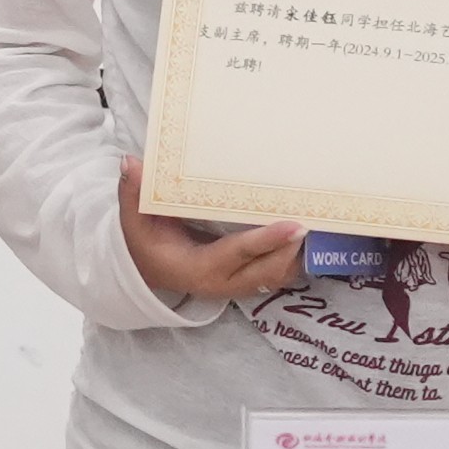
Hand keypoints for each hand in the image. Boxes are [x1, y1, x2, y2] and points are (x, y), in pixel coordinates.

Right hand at [121, 185, 311, 308]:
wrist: (147, 271)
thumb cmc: (145, 243)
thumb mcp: (134, 220)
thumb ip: (133, 193)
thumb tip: (129, 162)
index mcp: (197, 268)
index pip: (238, 253)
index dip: (267, 240)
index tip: (294, 226)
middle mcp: (222, 283)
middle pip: (268, 270)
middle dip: (292, 249)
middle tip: (314, 220)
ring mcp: (236, 286)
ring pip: (277, 276)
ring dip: (297, 255)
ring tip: (319, 226)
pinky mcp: (245, 282)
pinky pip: (276, 275)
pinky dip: (292, 258)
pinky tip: (306, 236)